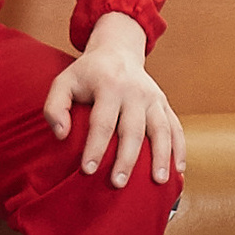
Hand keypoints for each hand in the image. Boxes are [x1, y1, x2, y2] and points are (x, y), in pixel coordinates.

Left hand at [44, 13, 184, 187]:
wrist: (117, 51)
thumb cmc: (86, 74)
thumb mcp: (63, 82)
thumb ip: (55, 107)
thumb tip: (61, 135)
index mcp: (109, 85)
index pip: (102, 122)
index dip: (95, 147)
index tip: (88, 170)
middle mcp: (135, 91)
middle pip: (132, 130)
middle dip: (126, 159)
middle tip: (117, 183)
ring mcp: (153, 98)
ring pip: (160, 130)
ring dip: (161, 156)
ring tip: (158, 181)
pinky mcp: (164, 104)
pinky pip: (176, 127)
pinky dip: (179, 148)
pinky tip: (179, 170)